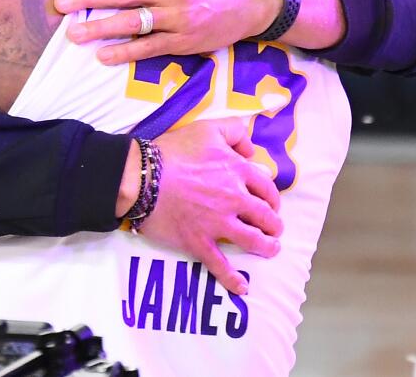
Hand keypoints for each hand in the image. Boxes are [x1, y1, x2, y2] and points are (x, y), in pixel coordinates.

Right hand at [138, 118, 281, 295]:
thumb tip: (251, 151)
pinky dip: (232, 279)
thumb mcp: (206, 127)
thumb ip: (234, 132)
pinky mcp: (199, 241)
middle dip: (274, 224)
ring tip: (271, 249)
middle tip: (274, 228)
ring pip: (252, 240)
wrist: (141, 177)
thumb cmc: (172, 151)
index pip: (266, 187)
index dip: (272, 196)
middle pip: (265, 215)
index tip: (271, 203)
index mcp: (236, 171)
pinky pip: (220, 264)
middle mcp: (233, 199)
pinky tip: (241, 287)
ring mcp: (217, 223)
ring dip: (266, 247)